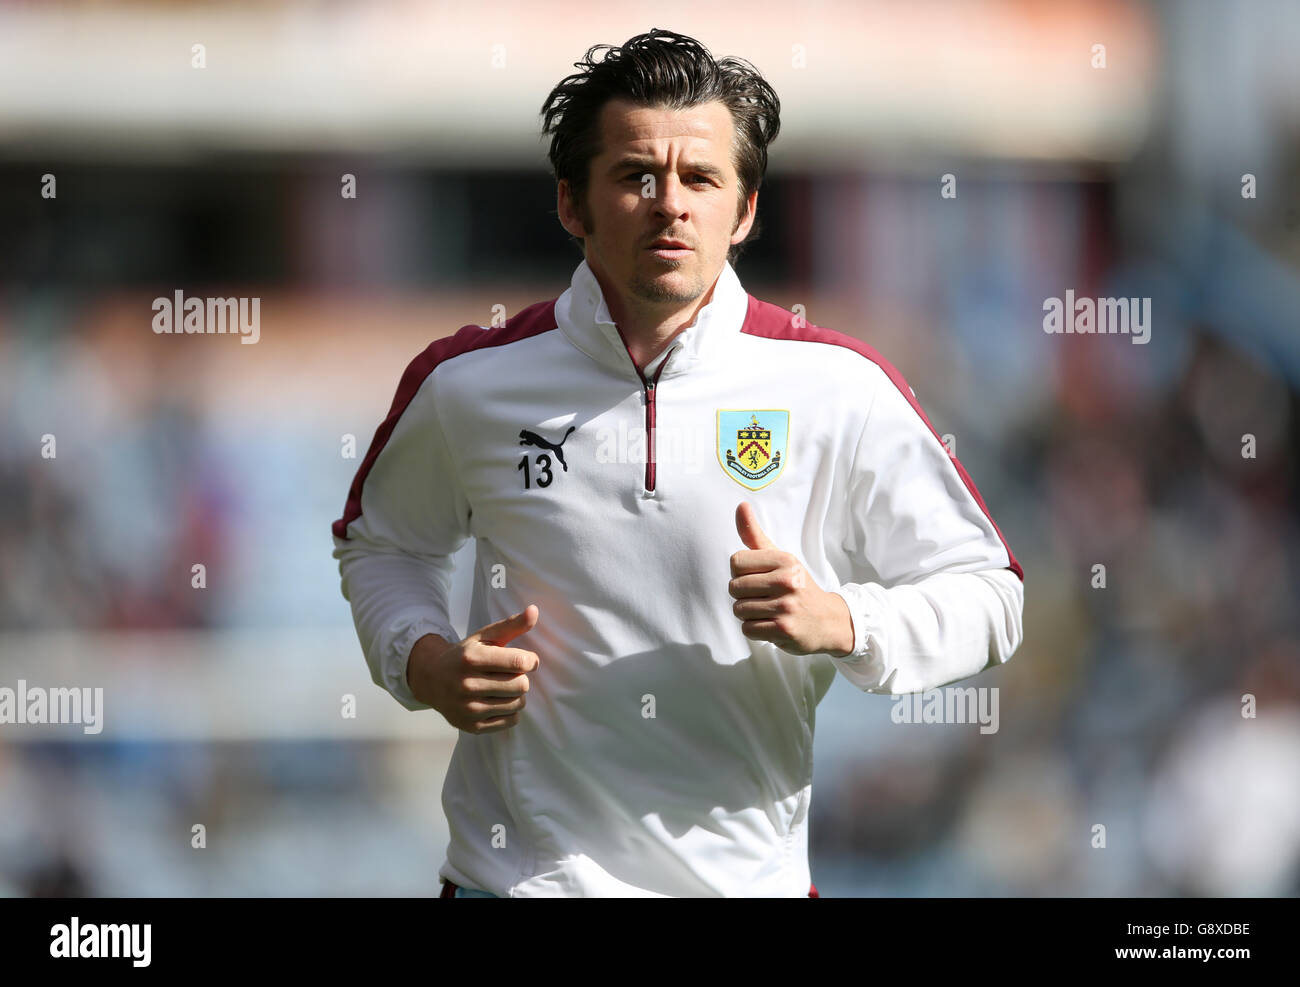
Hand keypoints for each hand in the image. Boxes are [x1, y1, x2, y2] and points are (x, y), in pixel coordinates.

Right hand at [406, 606, 540, 733]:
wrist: (432, 680)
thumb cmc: (465, 656)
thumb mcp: (484, 637)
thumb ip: (511, 625)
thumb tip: (534, 610)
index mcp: (471, 658)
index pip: (519, 662)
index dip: (530, 661)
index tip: (526, 660)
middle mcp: (467, 684)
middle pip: (521, 685)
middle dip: (522, 678)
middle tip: (511, 674)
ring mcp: (469, 708)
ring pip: (518, 704)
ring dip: (517, 695)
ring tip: (504, 687)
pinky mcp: (472, 726)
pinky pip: (511, 721)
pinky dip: (510, 711)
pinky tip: (498, 701)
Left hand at [729, 502, 854, 656]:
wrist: (828, 621)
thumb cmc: (797, 587)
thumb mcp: (781, 559)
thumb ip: (755, 535)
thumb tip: (741, 506)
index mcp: (784, 560)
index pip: (736, 562)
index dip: (741, 573)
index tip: (758, 578)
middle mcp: (787, 581)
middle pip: (734, 587)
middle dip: (744, 595)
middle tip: (765, 597)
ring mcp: (786, 606)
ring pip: (739, 610)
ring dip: (749, 614)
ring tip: (769, 611)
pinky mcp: (784, 629)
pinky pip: (747, 629)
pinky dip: (755, 630)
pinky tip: (772, 624)